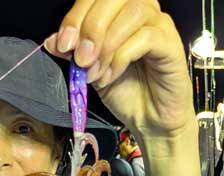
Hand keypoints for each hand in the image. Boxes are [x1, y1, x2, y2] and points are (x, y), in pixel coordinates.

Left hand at [45, 0, 193, 138]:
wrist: (148, 118)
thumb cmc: (123, 89)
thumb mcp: (89, 69)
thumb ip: (72, 53)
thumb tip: (52, 41)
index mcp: (119, 10)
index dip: (75, 17)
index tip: (63, 45)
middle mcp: (142, 9)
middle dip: (90, 28)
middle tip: (81, 59)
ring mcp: (159, 24)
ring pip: (132, 13)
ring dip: (106, 45)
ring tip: (95, 72)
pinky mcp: (171, 44)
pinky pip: (146, 38)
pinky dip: (121, 57)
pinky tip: (111, 76)